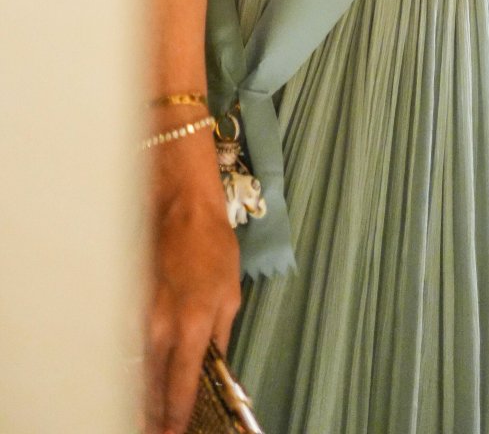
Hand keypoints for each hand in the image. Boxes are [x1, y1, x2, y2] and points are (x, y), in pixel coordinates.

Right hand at [144, 148, 241, 433]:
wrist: (180, 207)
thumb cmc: (211, 244)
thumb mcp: (230, 293)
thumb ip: (220, 337)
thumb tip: (215, 368)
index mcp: (193, 326)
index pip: (181, 387)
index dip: (178, 419)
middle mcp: (161, 327)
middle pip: (151, 388)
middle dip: (155, 415)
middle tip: (160, 431)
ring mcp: (139, 317)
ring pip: (137, 371)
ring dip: (143, 396)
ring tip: (151, 416)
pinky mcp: (128, 306)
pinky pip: (131, 347)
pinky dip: (136, 368)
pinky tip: (141, 379)